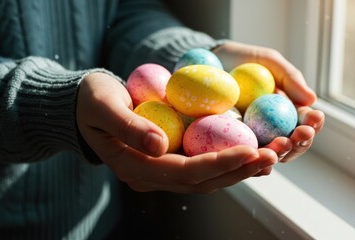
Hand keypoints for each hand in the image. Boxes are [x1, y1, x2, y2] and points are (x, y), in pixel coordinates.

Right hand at [76, 72, 277, 192]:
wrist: (84, 106)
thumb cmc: (91, 101)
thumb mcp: (103, 106)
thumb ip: (128, 126)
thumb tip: (160, 145)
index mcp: (135, 167)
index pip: (185, 171)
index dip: (219, 163)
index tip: (249, 150)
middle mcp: (152, 175)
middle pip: (202, 181)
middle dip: (238, 171)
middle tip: (270, 156)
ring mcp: (161, 170)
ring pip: (206, 178)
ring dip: (238, 169)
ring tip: (269, 156)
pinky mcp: (169, 160)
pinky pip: (203, 166)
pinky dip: (227, 162)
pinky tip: (249, 152)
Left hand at [213, 41, 324, 162]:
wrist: (208, 61)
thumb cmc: (241, 60)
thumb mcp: (268, 62)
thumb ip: (290, 78)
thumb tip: (312, 100)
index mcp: (286, 112)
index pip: (304, 123)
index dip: (312, 123)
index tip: (315, 117)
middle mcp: (271, 130)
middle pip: (292, 144)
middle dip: (301, 142)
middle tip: (302, 134)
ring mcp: (251, 139)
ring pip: (271, 155)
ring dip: (281, 152)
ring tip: (283, 144)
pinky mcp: (230, 145)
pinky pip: (243, 156)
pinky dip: (253, 160)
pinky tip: (257, 156)